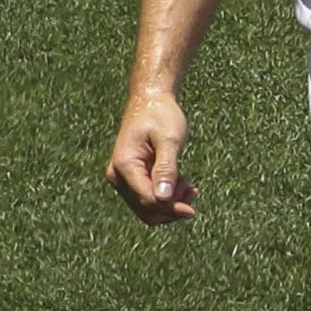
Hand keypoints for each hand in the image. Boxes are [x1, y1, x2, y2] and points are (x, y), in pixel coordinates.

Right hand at [104, 83, 199, 225]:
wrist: (150, 100)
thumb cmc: (160, 115)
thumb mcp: (169, 139)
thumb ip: (166, 168)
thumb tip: (163, 198)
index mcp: (124, 165)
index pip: (147, 200)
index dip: (170, 209)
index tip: (193, 210)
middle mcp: (117, 176)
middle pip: (145, 210)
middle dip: (171, 208)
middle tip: (192, 190)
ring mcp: (122, 179)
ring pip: (146, 209)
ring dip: (170, 204)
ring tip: (187, 184)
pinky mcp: (130, 179)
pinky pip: (147, 199)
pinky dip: (166, 199)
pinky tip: (182, 184)